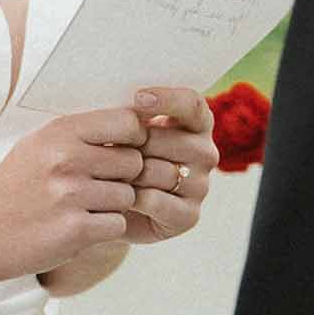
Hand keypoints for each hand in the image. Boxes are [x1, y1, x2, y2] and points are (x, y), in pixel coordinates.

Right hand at [0, 107, 148, 279]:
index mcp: (59, 132)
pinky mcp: (74, 230)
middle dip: (124, 177)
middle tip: (100, 186)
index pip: (127, 122)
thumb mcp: (40, 144)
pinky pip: (118, 224)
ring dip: (114, 206)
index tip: (123, 151)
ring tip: (85, 208)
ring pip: (129, 196)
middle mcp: (66, 159)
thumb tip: (136, 121)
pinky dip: (105, 229)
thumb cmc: (16, 186)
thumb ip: (82, 133)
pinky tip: (81, 226)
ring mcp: (70, 195)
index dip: (134, 139)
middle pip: (134, 162)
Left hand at [123, 87, 217, 244]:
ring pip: (162, 171)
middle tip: (109, 149)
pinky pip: (156, 201)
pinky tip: (117, 194)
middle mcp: (205, 152)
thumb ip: (129, 112)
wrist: (109, 203)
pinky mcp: (188, 216)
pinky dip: (131, 197)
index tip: (137, 99)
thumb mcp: (122, 127)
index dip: (167, 100)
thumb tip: (127, 102)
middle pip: (174, 140)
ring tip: (109, 173)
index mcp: (195, 122)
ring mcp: (200, 186)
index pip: (191, 104)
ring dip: (130, 173)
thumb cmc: (116, 154)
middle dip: (137, 144)